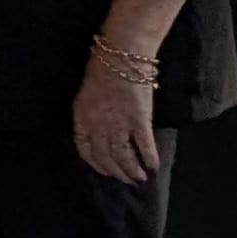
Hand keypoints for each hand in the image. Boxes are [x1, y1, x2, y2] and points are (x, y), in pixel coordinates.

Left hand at [72, 61, 159, 185]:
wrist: (120, 57)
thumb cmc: (101, 72)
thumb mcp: (86, 97)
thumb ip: (90, 117)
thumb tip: (100, 134)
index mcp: (82, 119)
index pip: (85, 150)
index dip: (96, 164)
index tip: (105, 171)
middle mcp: (98, 125)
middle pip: (106, 157)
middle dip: (116, 172)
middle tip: (127, 180)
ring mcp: (118, 124)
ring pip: (124, 156)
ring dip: (132, 170)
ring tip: (140, 178)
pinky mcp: (139, 120)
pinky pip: (144, 145)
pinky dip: (150, 158)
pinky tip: (154, 166)